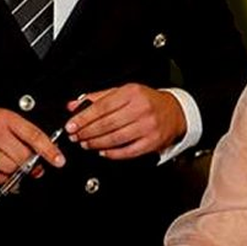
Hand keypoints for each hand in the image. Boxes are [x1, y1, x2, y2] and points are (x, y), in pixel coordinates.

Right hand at [0, 108, 63, 184]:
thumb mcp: (1, 119)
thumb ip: (22, 133)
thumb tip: (44, 153)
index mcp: (3, 118)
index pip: (33, 134)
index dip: (49, 149)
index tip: (58, 160)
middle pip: (23, 156)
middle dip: (31, 164)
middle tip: (32, 166)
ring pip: (10, 168)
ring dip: (15, 171)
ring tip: (10, 164)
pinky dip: (1, 178)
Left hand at [64, 84, 184, 158]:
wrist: (175, 112)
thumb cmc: (148, 101)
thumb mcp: (124, 92)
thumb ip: (98, 98)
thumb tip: (74, 105)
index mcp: (132, 93)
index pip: (102, 107)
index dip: (84, 118)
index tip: (71, 125)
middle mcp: (141, 109)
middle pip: (107, 124)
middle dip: (87, 132)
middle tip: (76, 136)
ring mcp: (147, 127)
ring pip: (115, 138)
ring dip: (96, 143)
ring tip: (86, 144)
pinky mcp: (151, 143)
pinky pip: (127, 151)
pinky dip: (112, 153)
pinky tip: (103, 151)